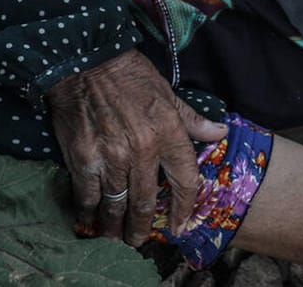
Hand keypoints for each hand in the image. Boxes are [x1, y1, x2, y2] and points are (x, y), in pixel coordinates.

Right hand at [46, 50, 228, 243]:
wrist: (85, 60)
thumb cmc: (128, 75)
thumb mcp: (167, 93)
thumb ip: (192, 119)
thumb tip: (220, 133)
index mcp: (168, 133)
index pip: (184, 182)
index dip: (183, 209)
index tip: (179, 226)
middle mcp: (142, 151)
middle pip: (146, 203)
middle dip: (142, 228)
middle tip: (139, 242)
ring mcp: (111, 157)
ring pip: (116, 205)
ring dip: (116, 227)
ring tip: (116, 238)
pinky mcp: (82, 158)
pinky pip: (87, 196)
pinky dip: (88, 212)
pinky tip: (89, 220)